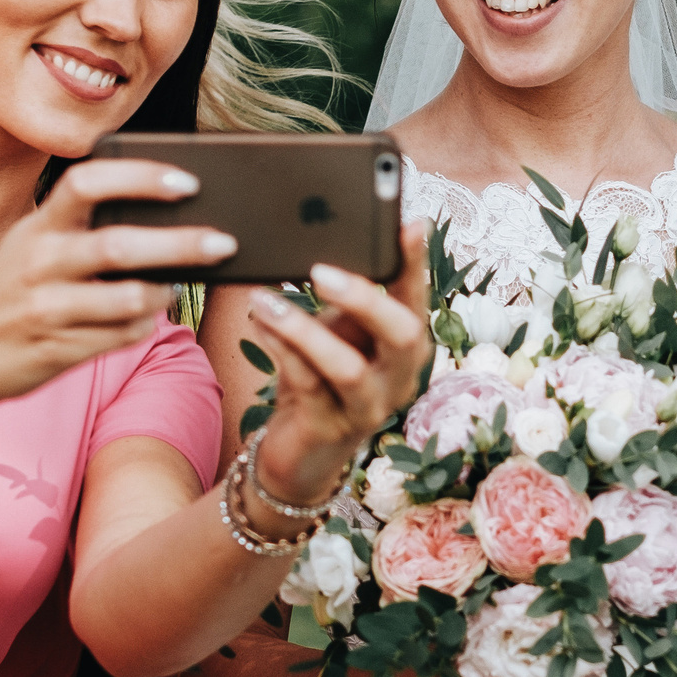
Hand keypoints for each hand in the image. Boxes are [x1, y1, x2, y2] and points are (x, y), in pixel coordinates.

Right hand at [0, 160, 234, 434]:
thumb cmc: (12, 288)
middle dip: (180, 243)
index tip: (186, 180)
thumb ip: (82, 227)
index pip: (87, 182)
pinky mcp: (59, 350)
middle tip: (225, 240)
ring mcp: (48, 309)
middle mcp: (40, 263)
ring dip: (166, 293)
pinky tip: (147, 315)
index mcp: (37, 225)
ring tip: (178, 285)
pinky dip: (145, 323)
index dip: (140, 177)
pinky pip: (123, 335)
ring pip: (129, 298)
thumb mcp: (33, 244)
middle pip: (119, 244)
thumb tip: (165, 214)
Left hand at [239, 220, 433, 505]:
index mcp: (407, 346)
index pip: (418, 298)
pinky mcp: (331, 428)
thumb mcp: (337, 333)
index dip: (417, 263)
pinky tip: (258, 324)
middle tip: (319, 270)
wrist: (300, 451)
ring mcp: (368, 408)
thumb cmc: (321, 378)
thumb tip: (331, 247)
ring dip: (302, 329)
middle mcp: (400, 378)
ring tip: (264, 300)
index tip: (409, 224)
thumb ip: (346, 300)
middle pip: (403, 335)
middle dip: (364, 299)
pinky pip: (306, 383)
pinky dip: (279, 349)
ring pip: (347, 366)